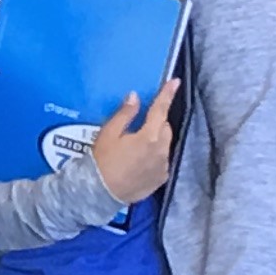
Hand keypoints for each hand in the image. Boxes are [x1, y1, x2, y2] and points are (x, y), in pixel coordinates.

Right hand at [86, 80, 181, 205]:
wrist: (101, 192)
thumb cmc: (102, 161)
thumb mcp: (108, 133)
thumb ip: (125, 114)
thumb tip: (135, 98)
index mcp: (149, 136)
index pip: (160, 110)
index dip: (167, 94)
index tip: (174, 82)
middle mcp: (161, 150)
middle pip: (165, 128)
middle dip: (156, 123)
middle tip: (137, 127)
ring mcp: (163, 166)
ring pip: (164, 145)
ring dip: (155, 141)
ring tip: (135, 147)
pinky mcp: (161, 178)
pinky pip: (162, 160)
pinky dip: (154, 157)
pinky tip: (138, 162)